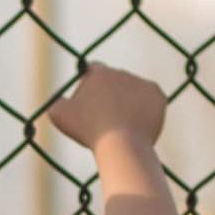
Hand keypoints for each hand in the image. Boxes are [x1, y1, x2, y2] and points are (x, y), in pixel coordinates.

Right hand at [48, 63, 166, 149]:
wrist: (122, 144)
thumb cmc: (88, 130)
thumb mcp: (59, 115)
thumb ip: (56, 102)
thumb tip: (58, 99)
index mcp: (99, 72)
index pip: (93, 70)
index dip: (89, 85)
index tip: (88, 100)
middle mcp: (121, 72)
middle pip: (113, 80)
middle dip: (109, 94)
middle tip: (103, 117)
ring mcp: (141, 82)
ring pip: (132, 90)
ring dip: (126, 101)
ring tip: (119, 124)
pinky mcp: (157, 95)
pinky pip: (149, 100)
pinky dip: (143, 110)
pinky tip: (134, 123)